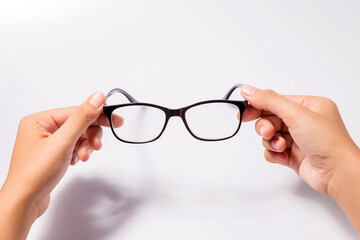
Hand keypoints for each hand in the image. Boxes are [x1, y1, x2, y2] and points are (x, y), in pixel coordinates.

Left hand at [0, 92, 121, 238]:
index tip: (115, 120)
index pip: (75, 111)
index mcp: (39, 120)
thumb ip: (82, 118)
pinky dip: (80, 152)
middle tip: (97, 144)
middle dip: (90, 135)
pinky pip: (74, 146)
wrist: (25, 202)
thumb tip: (97, 98)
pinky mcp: (53, 154)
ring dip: (85, 146)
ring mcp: (48, 142)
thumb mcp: (63, 142)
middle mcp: (42, 129)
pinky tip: (77, 160)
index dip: (97, 116)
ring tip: (83, 157)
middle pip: (78, 124)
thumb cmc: (35, 173)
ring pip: (78, 136)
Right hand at [240, 84, 359, 233]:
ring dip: (271, 142)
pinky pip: (272, 151)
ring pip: (269, 136)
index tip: (244, 112)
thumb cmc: (328, 143)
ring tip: (282, 146)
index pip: (275, 101)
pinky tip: (284, 156)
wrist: (337, 173)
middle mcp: (303, 121)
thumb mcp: (296, 114)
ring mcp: (297, 138)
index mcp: (308, 105)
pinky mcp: (293, 154)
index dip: (258, 106)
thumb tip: (249, 90)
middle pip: (270, 118)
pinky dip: (274, 154)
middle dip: (266, 127)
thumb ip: (269, 101)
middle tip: (268, 133)